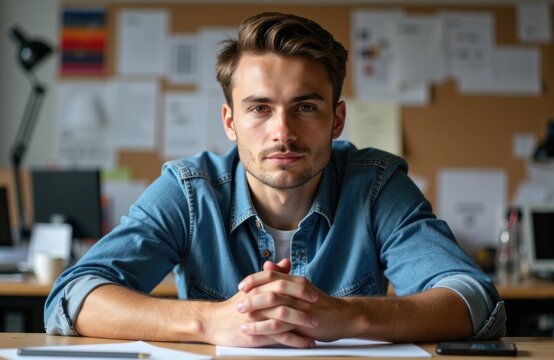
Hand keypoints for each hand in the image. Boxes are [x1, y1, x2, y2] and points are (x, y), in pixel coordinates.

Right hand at [200, 258, 313, 347]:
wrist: (214, 322)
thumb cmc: (236, 305)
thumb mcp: (253, 287)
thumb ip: (271, 275)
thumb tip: (286, 262)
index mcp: (259, 287)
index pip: (283, 283)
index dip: (300, 288)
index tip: (314, 293)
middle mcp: (258, 300)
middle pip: (285, 298)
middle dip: (304, 304)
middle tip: (318, 308)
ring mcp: (257, 317)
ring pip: (283, 318)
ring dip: (302, 323)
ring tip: (316, 327)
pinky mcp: (256, 334)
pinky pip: (279, 337)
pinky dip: (295, 341)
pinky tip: (307, 343)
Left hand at [237, 265, 352, 344]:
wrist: (343, 317)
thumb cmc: (320, 304)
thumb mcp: (301, 288)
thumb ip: (284, 277)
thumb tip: (267, 265)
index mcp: (295, 281)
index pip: (270, 274)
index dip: (253, 280)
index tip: (241, 286)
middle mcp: (297, 290)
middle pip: (268, 288)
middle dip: (250, 297)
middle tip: (237, 304)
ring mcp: (300, 306)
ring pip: (272, 306)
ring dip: (254, 313)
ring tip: (241, 320)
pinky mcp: (302, 322)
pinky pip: (278, 324)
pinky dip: (262, 328)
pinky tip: (252, 332)